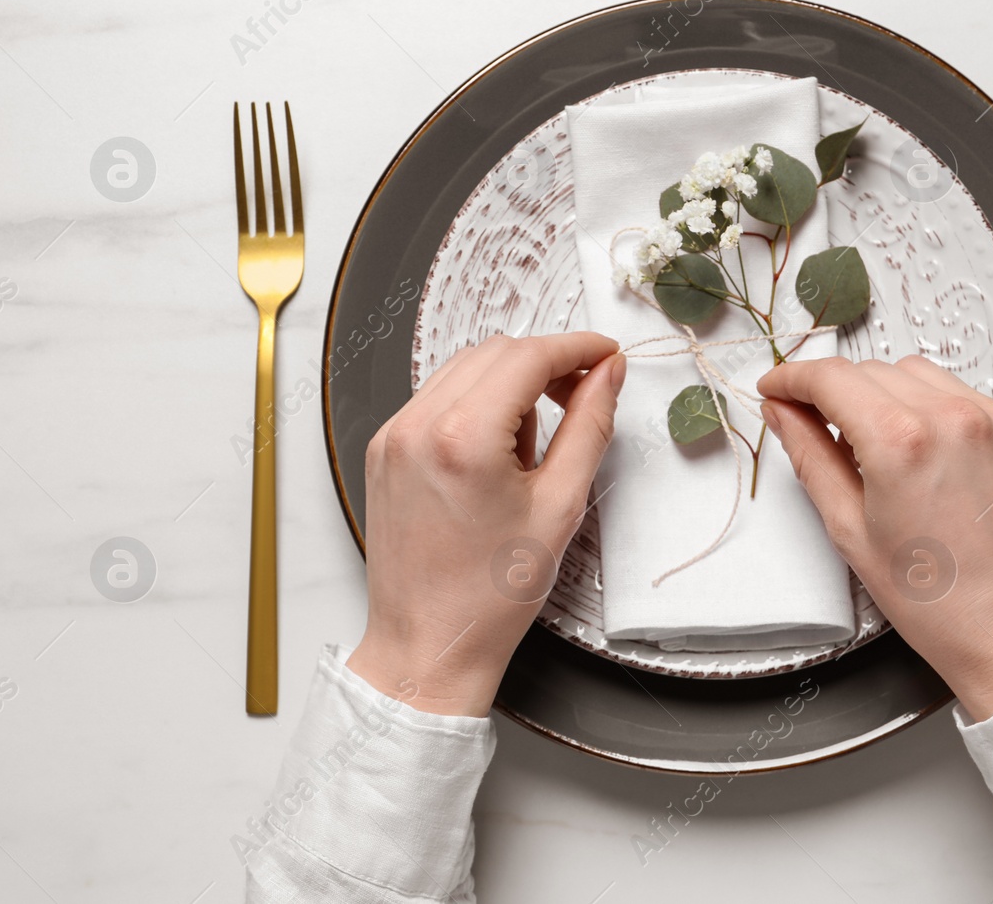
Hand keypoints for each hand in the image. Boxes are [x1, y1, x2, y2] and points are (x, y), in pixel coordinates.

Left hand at [346, 332, 624, 716]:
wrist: (428, 645)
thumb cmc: (490, 595)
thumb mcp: (560, 506)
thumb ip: (589, 426)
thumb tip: (608, 375)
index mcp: (462, 437)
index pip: (528, 356)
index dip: (577, 348)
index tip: (607, 355)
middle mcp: (417, 426)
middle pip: (495, 353)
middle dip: (547, 363)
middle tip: (586, 393)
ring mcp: (393, 436)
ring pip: (465, 370)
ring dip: (511, 383)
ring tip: (538, 443)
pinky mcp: (384, 451)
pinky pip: (438, 399)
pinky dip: (477, 405)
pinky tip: (500, 453)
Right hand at [757, 356, 992, 721]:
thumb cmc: (939, 600)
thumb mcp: (850, 530)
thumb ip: (809, 457)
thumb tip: (783, 414)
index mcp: (902, 443)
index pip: (830, 377)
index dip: (791, 377)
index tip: (777, 388)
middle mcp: (952, 417)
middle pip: (869, 369)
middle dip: (834, 391)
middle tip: (815, 426)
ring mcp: (992, 419)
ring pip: (914, 373)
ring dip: (881, 394)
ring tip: (874, 447)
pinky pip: (957, 392)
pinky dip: (928, 408)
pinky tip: (921, 452)